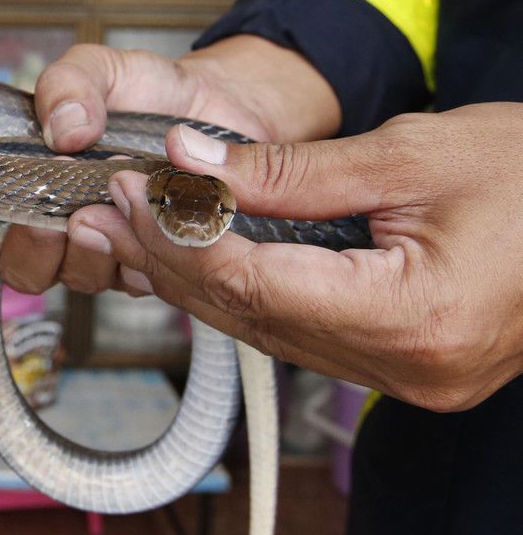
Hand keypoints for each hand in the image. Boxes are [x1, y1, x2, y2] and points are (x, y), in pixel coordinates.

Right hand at [0, 36, 339, 293]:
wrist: (229, 114)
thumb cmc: (156, 93)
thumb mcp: (106, 69)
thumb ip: (71, 83)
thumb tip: (61, 129)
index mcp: (25, 175)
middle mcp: (54, 219)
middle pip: (15, 264)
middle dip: (31, 246)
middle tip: (57, 214)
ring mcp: (99, 246)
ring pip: (72, 277)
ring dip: (91, 249)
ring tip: (120, 203)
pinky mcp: (144, 264)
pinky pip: (129, 280)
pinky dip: (139, 252)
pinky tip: (156, 217)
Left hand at [70, 102, 522, 411]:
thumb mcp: (409, 154)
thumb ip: (289, 171)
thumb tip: (192, 161)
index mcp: (415, 318)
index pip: (256, 284)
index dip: (183, 237)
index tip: (137, 192)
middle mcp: (406, 368)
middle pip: (251, 318)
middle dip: (175, 261)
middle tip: (120, 209)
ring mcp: (406, 380)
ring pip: (268, 335)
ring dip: (204, 281)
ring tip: (148, 228)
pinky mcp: (404, 368)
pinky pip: (302, 337)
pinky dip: (252, 297)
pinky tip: (210, 260)